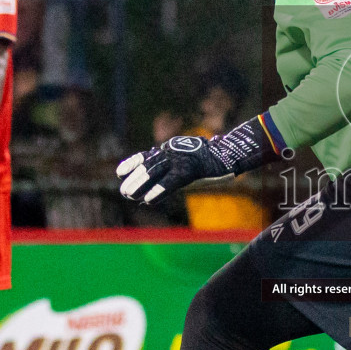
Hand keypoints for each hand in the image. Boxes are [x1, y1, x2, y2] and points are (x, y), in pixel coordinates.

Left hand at [119, 116, 288, 205]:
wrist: (232, 153)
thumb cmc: (213, 159)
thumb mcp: (191, 160)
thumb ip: (177, 170)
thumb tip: (163, 184)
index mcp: (172, 148)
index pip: (147, 155)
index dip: (132, 163)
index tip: (119, 172)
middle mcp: (173, 151)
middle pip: (148, 164)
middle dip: (134, 178)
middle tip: (124, 191)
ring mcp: (182, 159)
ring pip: (155, 171)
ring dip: (141, 184)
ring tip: (130, 195)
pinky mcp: (190, 170)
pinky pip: (171, 182)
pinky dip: (159, 191)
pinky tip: (149, 201)